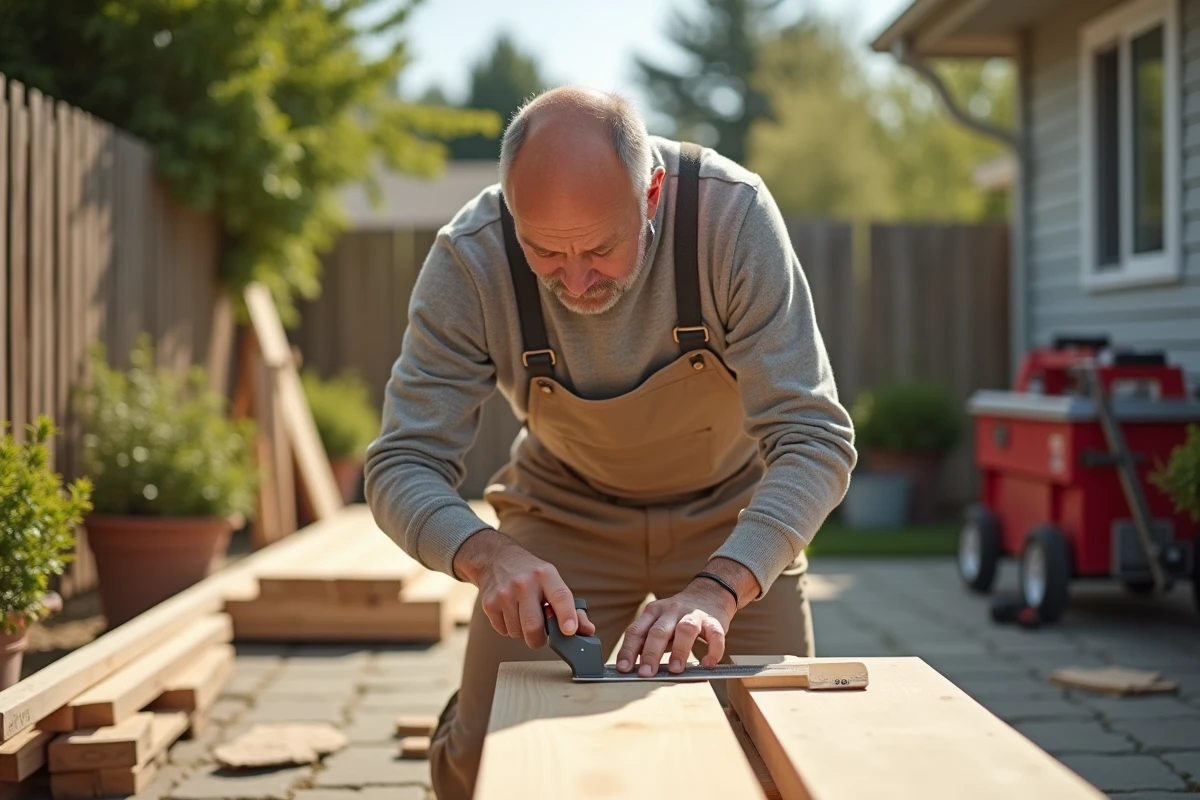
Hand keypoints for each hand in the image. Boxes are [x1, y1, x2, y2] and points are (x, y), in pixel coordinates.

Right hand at [452, 528, 595, 648]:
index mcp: (545, 575)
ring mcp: (504, 593)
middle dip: (539, 639)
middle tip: (541, 634)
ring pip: (518, 633)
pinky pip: (504, 631)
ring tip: (524, 616)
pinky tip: (511, 614)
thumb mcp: (553, 582)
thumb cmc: (531, 575)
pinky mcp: (489, 603)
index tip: (570, 631)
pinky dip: (510, 629)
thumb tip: (587, 631)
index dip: (567, 616)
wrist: (496, 559)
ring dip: (523, 633)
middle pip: (533, 626)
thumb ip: (572, 608)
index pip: (560, 597)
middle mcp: (524, 583)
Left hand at [615, 580, 735, 676]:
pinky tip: (707, 663)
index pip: (636, 631)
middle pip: (658, 631)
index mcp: (653, 612)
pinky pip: (714, 635)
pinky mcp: (714, 621)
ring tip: (675, 670)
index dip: (628, 650)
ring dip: (679, 651)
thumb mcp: (659, 622)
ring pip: (685, 630)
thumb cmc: (678, 617)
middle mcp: (671, 611)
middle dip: (650, 653)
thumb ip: (648, 641)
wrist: (709, 594)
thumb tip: (634, 669)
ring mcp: (693, 614)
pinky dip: (712, 650)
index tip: (623, 668)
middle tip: (646, 673)